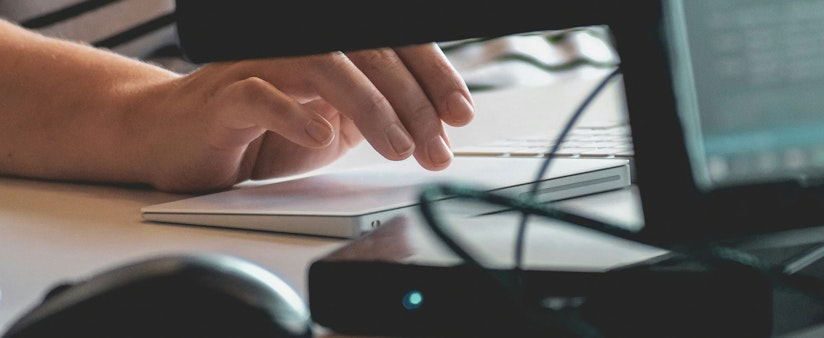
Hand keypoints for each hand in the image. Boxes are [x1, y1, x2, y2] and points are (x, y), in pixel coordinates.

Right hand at [138, 43, 474, 191]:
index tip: (460, 113)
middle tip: (437, 146)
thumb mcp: (333, 123)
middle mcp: (299, 46)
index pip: (393, 47)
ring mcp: (260, 65)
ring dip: (371, 108)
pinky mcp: (224, 96)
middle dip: (413, 103)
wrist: (178, 139)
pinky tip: (321, 136)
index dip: (432, 75)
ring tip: (397, 146)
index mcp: (331, 50)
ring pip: (325, 67)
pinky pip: (262, 96)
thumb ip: (376, 113)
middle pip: (369, 53)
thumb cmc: (258, 129)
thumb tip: (435, 123)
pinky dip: (294, 114)